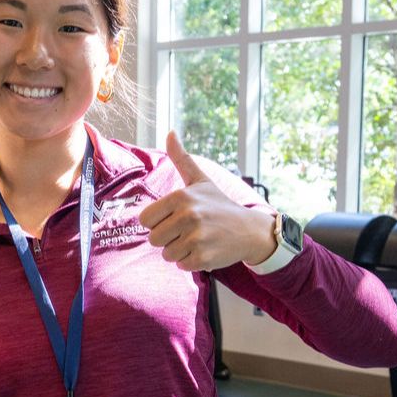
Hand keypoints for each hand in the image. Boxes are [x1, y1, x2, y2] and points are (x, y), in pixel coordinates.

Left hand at [139, 132, 275, 271]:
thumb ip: (182, 158)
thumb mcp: (200, 180)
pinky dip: (191, 262)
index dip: (157, 222)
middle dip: (168, 238)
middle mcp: (188, 216)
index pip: (145, 219)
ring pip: (166, 254)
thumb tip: (170, 132)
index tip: (174, 218)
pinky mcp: (203, 257)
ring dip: (179, 251)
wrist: (251, 230)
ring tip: (197, 240)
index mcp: (181, 197)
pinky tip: (206, 250)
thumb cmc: (219, 204)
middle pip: (154, 239)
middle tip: (188, 230)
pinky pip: (181, 265)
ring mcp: (196, 238)